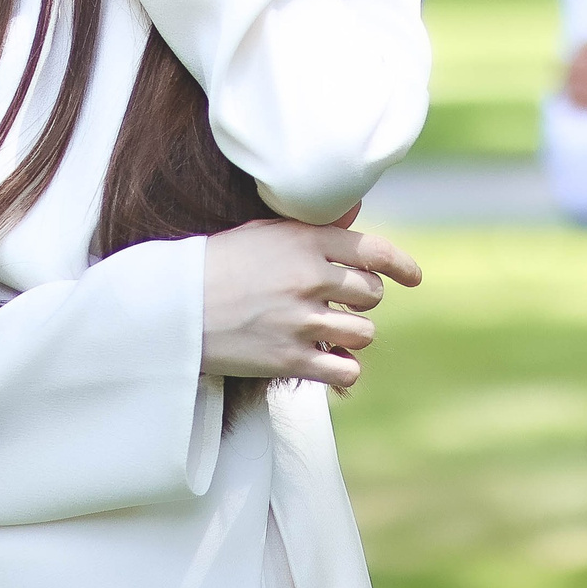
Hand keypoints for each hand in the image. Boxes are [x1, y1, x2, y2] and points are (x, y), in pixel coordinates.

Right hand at [201, 209, 422, 388]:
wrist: (173, 307)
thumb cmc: (217, 264)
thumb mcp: (263, 233)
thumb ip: (311, 230)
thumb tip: (354, 218)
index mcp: (304, 242)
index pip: (373, 250)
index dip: (401, 265)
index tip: (413, 277)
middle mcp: (309, 279)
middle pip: (371, 294)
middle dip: (362, 300)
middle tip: (337, 303)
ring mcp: (301, 321)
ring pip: (364, 332)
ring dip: (351, 334)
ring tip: (326, 332)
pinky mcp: (289, 359)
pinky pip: (346, 369)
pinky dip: (344, 369)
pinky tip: (329, 362)